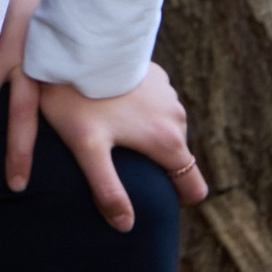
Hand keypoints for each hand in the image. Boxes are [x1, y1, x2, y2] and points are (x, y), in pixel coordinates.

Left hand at [26, 63, 208, 231]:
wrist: (78, 45)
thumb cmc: (78, 99)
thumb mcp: (87, 148)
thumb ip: (107, 189)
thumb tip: (126, 226)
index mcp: (168, 141)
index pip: (193, 187)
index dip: (176, 198)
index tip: (155, 199)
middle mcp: (177, 118)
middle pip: (174, 158)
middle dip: (153, 165)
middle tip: (116, 159)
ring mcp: (170, 95)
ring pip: (164, 129)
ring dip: (146, 135)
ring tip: (110, 131)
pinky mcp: (157, 76)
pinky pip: (154, 105)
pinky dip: (140, 111)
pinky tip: (111, 104)